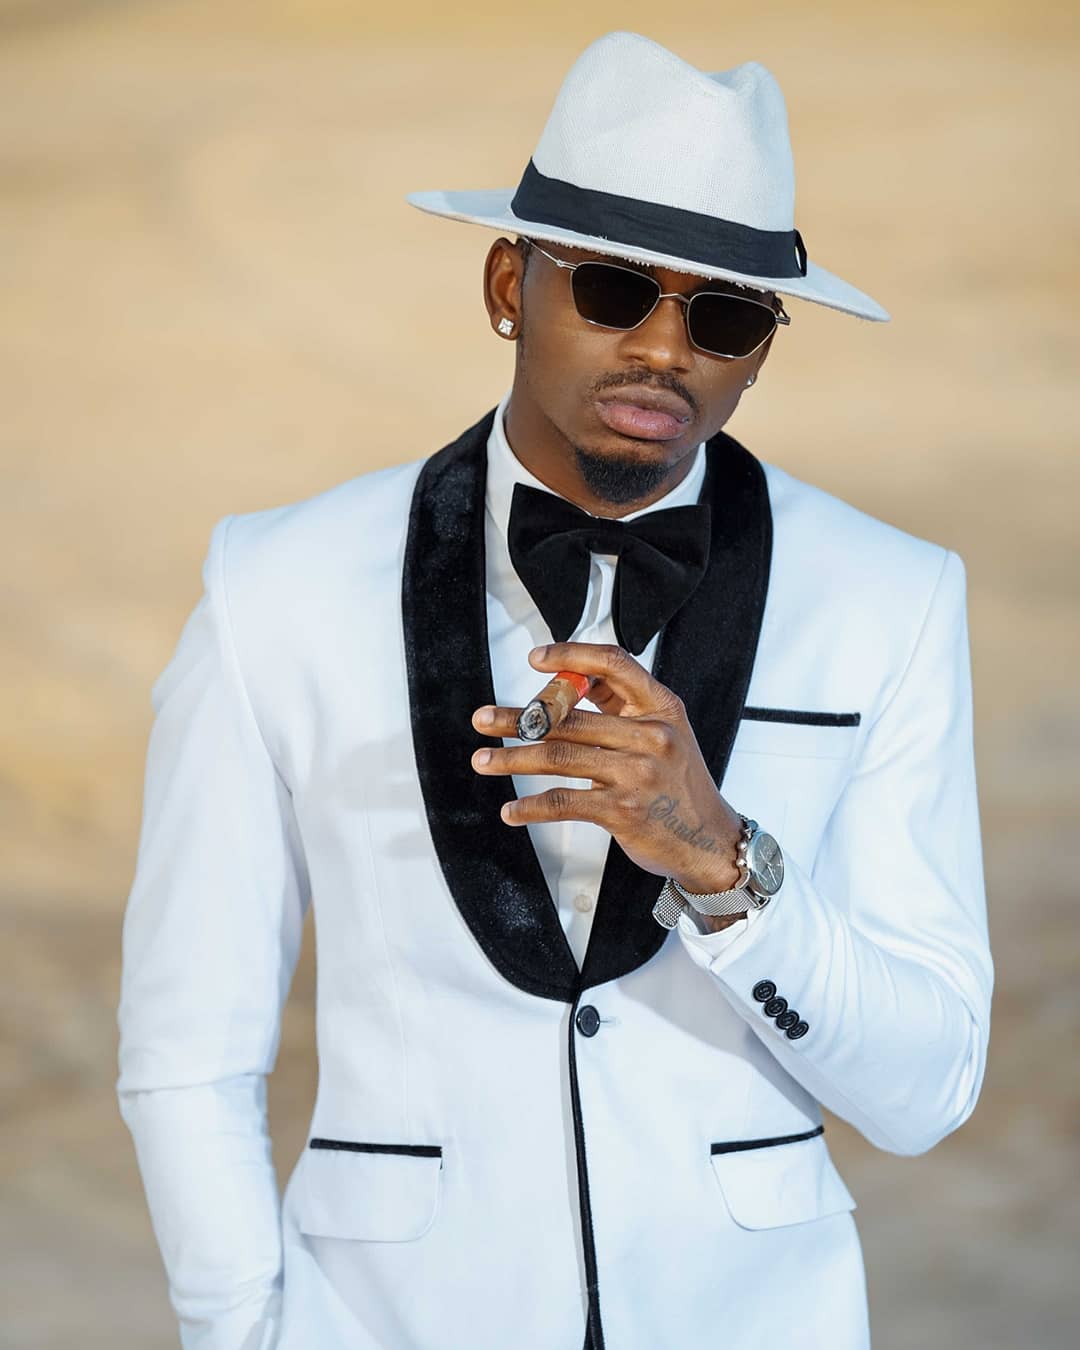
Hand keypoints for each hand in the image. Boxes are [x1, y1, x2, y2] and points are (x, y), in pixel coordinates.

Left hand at [470, 642, 744, 897]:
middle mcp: (652, 735)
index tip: (536, 658)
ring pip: (558, 757)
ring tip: (483, 760)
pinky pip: (564, 802)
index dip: (571, 655)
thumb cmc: (681, 786)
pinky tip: (511, 809)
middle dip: (517, 719)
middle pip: (570, 717)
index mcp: (662, 707)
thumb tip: (571, 678)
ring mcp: (638, 774)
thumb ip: (623, 707)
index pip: (613, 664)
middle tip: (483, 719)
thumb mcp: (667, 733)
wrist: (712, 841)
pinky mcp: (623, 811)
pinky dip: (531, 807)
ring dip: (512, 759)